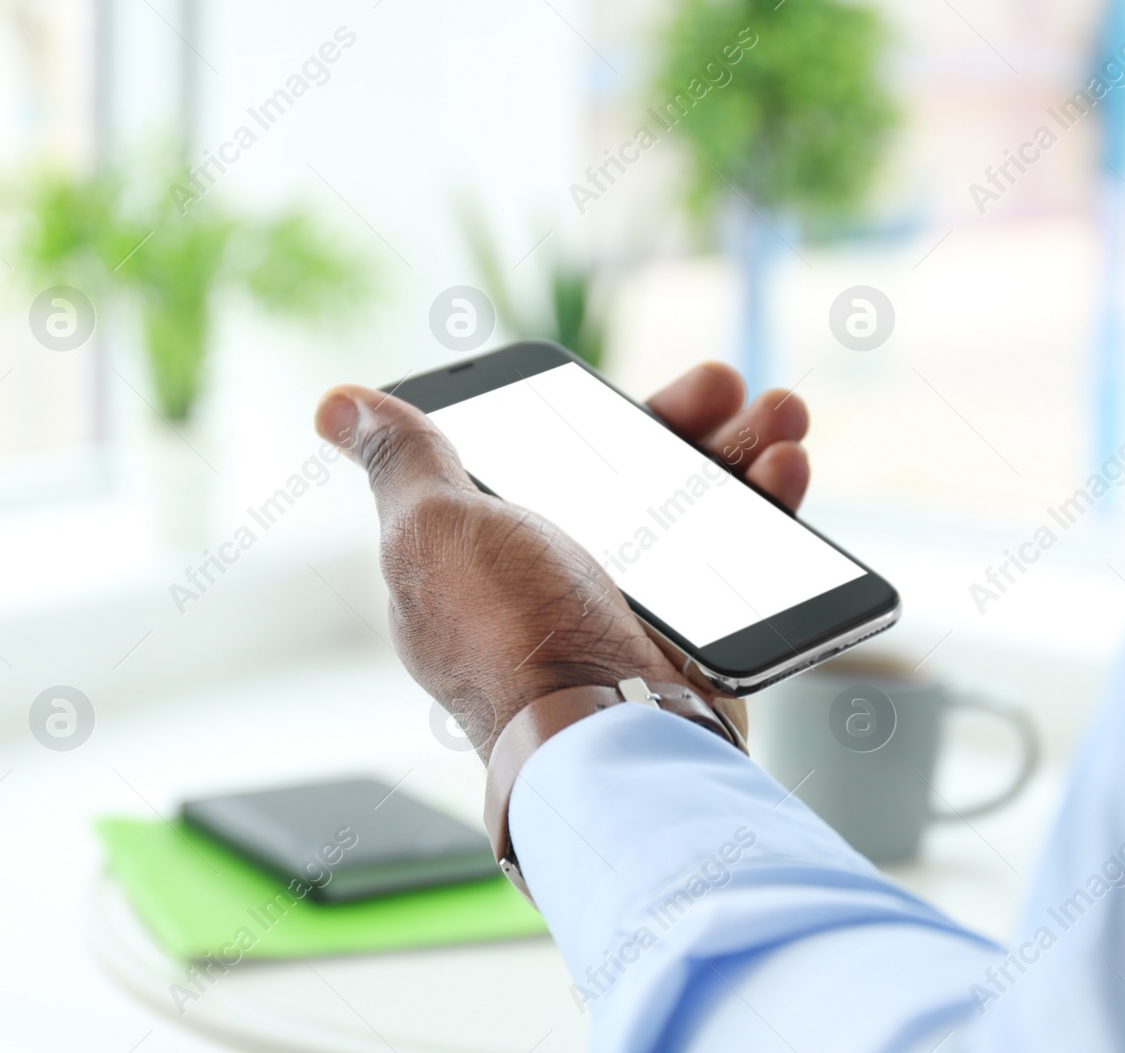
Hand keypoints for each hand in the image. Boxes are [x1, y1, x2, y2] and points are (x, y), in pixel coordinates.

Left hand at [314, 362, 809, 760]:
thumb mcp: (435, 528)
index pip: (557, 458)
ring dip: (744, 454)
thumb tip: (336, 405)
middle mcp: (566, 579)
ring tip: (784, 420)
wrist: (603, 739)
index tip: (639, 386)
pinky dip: (768, 512)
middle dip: (693, 424)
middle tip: (731, 388)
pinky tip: (788, 472)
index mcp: (498, 550)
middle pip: (642, 477)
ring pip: (702, 512)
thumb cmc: (509, 635)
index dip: (605, 414)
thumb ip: (404, 462)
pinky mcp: (695, 643)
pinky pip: (740, 564)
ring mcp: (634, 613)